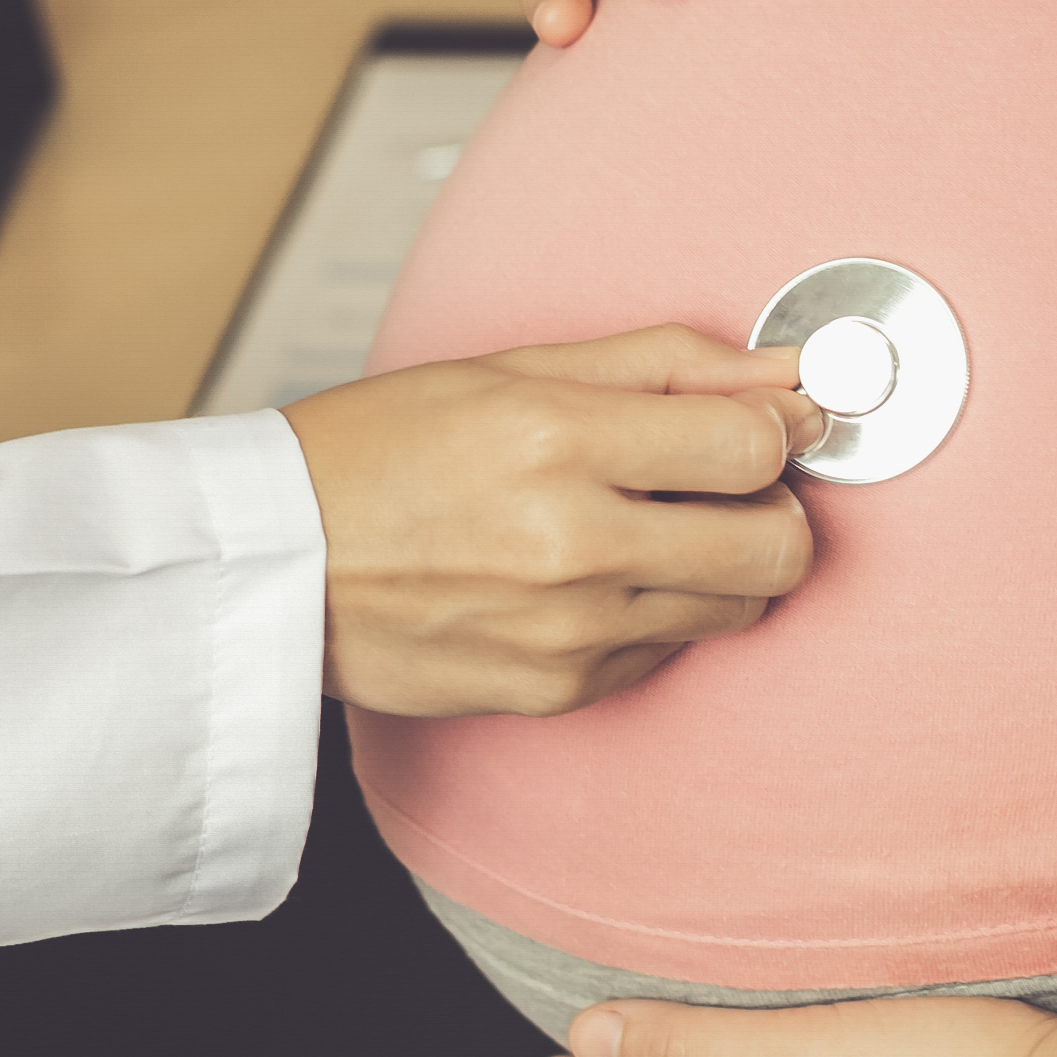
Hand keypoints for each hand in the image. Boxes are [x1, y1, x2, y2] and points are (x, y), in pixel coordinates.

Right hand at [284, 325, 822, 717]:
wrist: (270, 563)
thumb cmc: (375, 452)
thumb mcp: (510, 369)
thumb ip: (662, 364)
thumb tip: (787, 371)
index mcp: (557, 438)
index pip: (755, 446)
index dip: (773, 430)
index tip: (759, 426)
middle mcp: (571, 544)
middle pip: (778, 547)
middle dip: (774, 510)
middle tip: (726, 487)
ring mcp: (567, 631)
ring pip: (736, 609)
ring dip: (720, 567)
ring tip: (648, 529)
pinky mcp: (555, 692)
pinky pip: (665, 654)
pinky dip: (652, 616)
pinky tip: (588, 580)